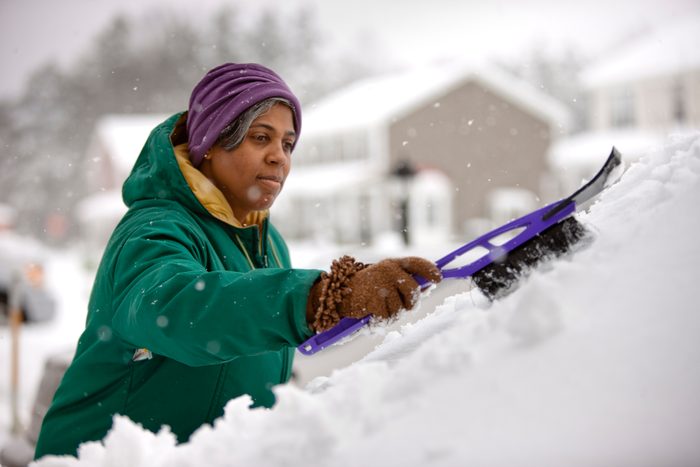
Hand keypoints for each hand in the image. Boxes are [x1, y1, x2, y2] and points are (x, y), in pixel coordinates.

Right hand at [307, 256, 441, 331]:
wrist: (340, 293)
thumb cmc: (367, 288)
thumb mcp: (385, 278)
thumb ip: (404, 280)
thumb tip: (428, 285)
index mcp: (392, 263)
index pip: (417, 263)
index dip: (430, 270)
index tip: (438, 278)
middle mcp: (388, 270)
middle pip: (413, 292)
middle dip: (411, 303)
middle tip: (405, 307)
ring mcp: (381, 284)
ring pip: (401, 308)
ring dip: (393, 313)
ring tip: (381, 308)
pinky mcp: (374, 298)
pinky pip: (388, 316)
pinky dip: (382, 319)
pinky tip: (373, 312)